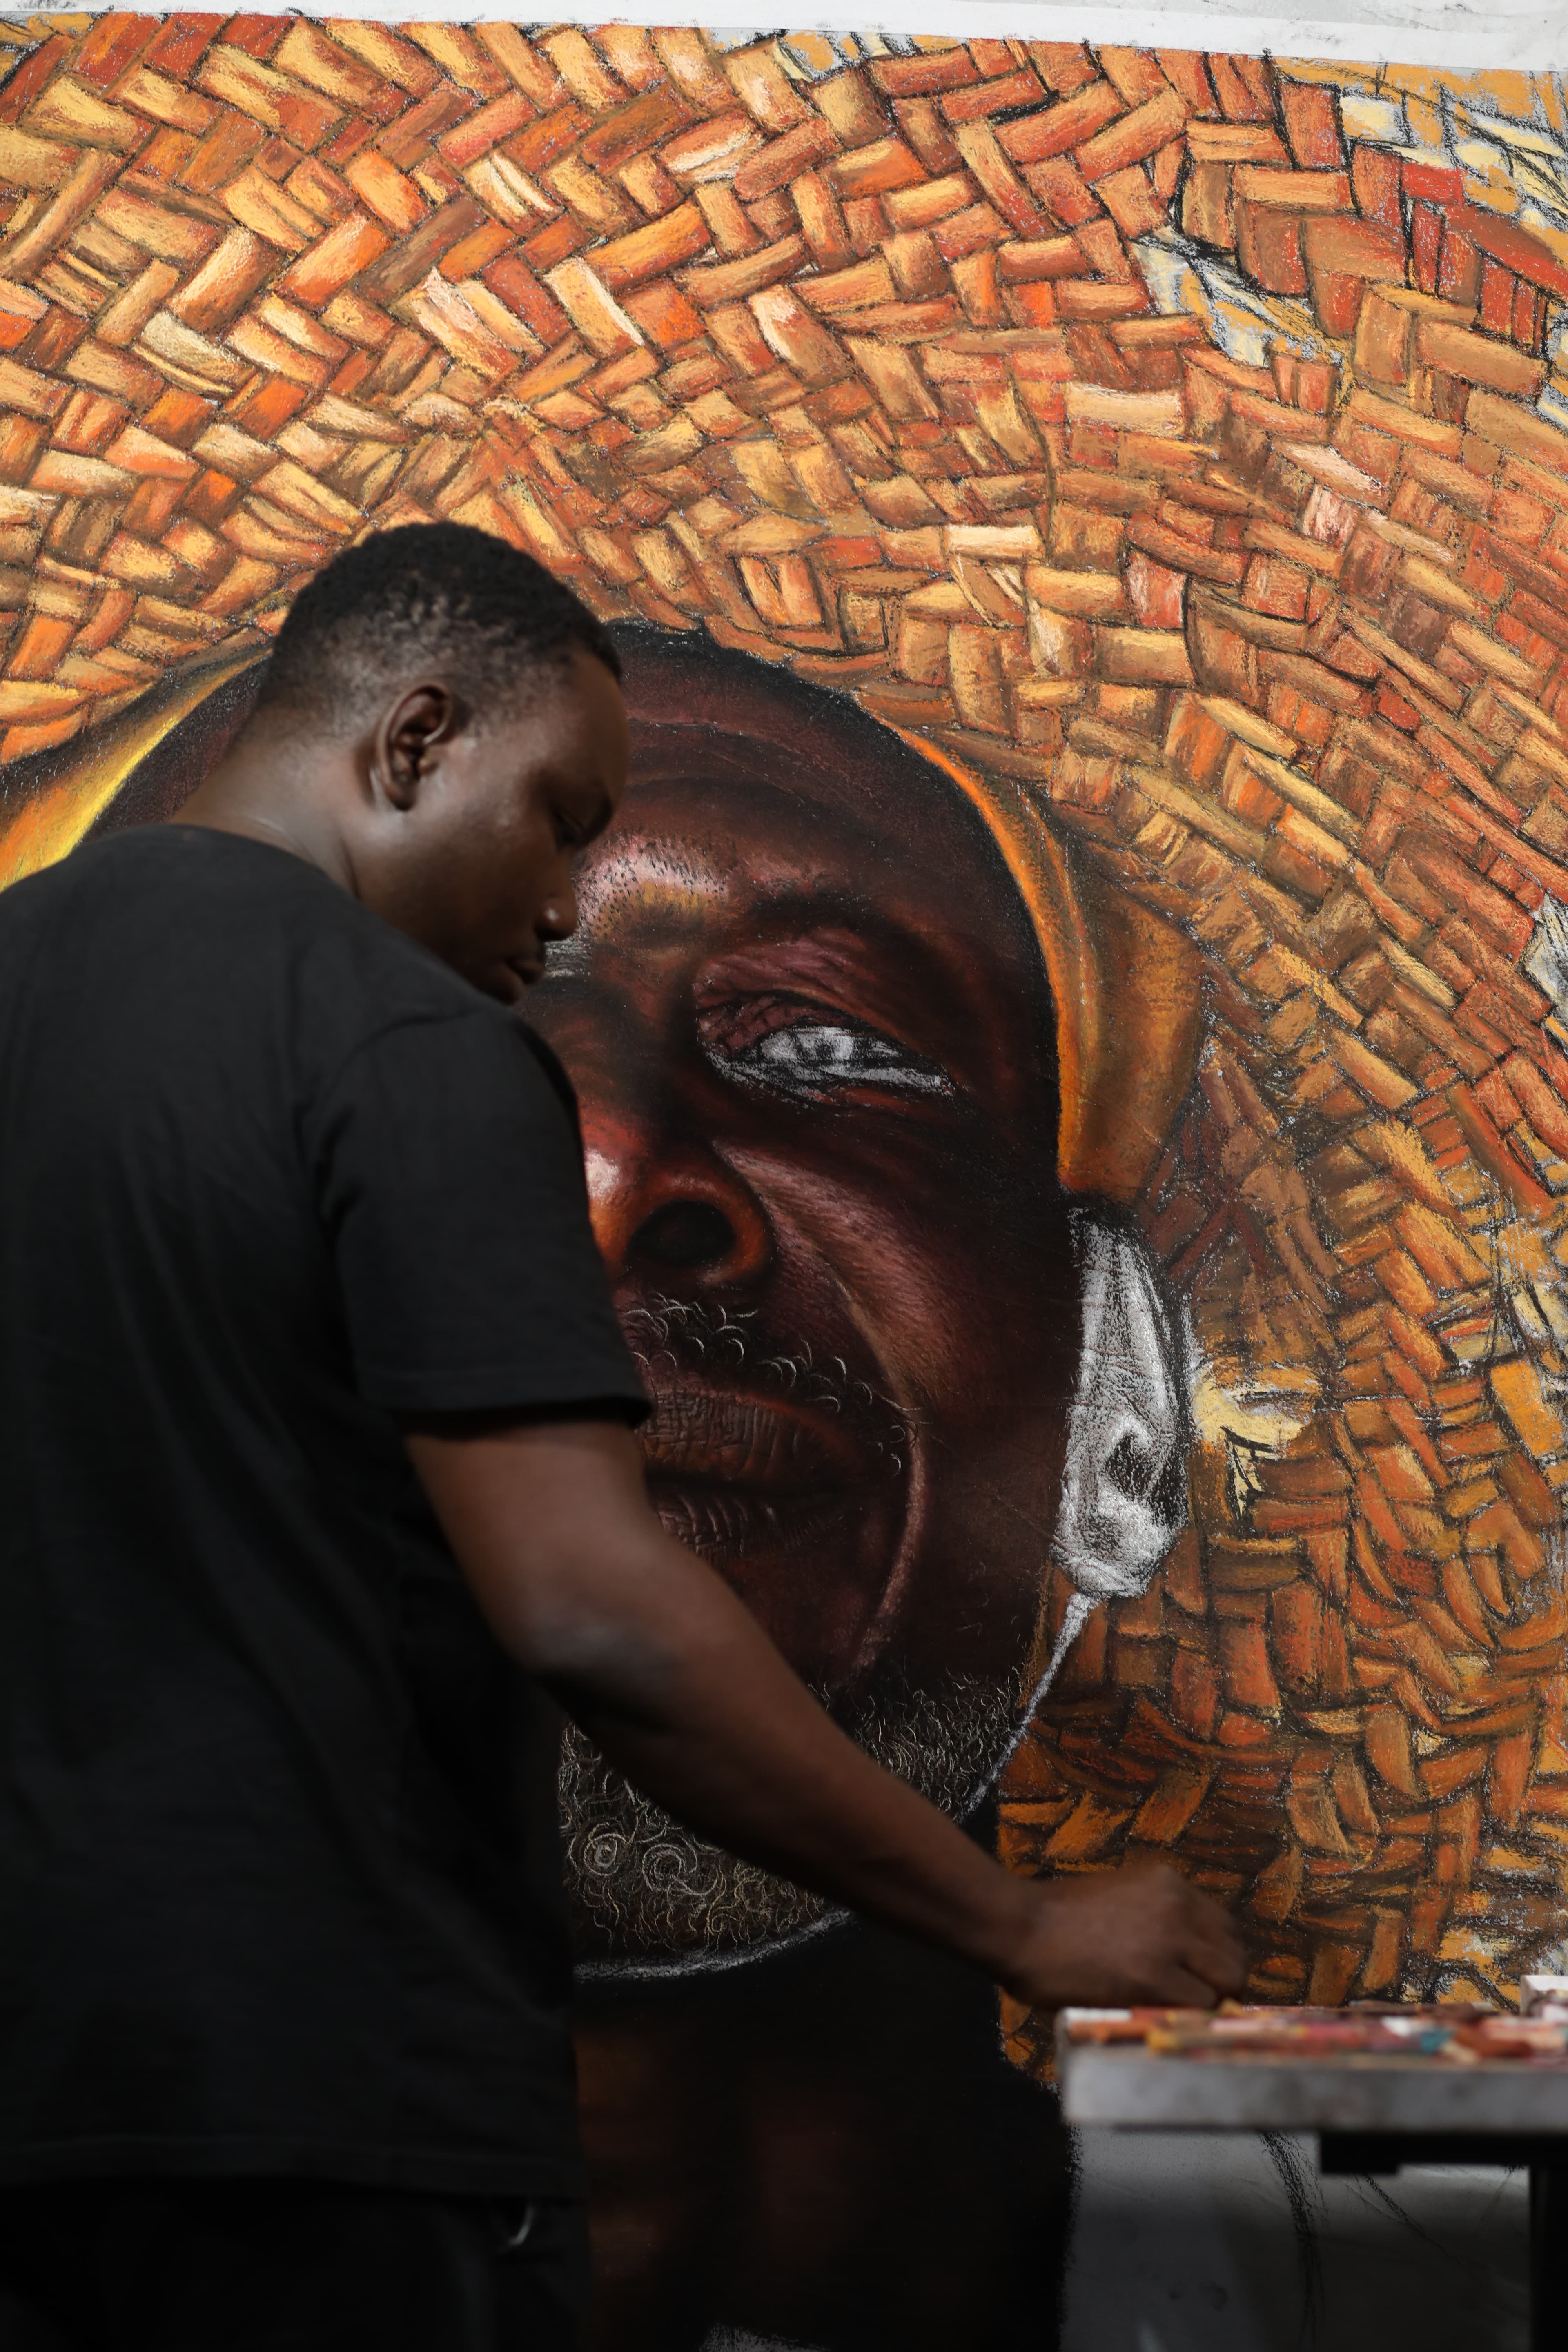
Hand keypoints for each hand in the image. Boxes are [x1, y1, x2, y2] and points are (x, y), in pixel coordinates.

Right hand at [997, 1859, 1248, 2011]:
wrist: (1018, 1927)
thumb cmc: (1055, 1917)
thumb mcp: (1119, 1899)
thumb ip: (1156, 1921)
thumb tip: (1185, 1962)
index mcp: (1168, 1884)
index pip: (1225, 1928)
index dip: (1218, 1961)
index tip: (1204, 1983)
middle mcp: (1177, 1905)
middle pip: (1234, 1956)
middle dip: (1224, 1987)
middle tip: (1199, 2010)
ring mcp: (1168, 1939)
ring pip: (1226, 1983)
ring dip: (1210, 2006)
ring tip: (1181, 2019)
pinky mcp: (1153, 1975)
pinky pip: (1199, 2007)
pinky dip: (1189, 2021)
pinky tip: (1164, 2022)